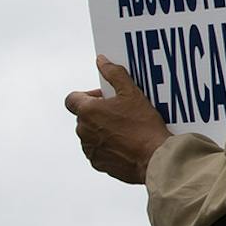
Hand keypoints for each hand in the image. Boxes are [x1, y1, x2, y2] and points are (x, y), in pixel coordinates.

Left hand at [65, 56, 171, 184]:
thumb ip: (114, 73)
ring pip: (90, 134)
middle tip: (120, 112)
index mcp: (88, 111)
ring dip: (101, 130)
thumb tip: (102, 61)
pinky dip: (107, 147)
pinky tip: (125, 144)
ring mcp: (90, 149)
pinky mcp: (98, 164)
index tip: (103, 98)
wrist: (154, 158)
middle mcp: (83, 131)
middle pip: (83, 117)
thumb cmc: (144, 126)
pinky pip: (98, 151)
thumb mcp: (132, 93)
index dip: (86, 96)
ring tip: (125, 129)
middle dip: (98, 113)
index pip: (71, 99)